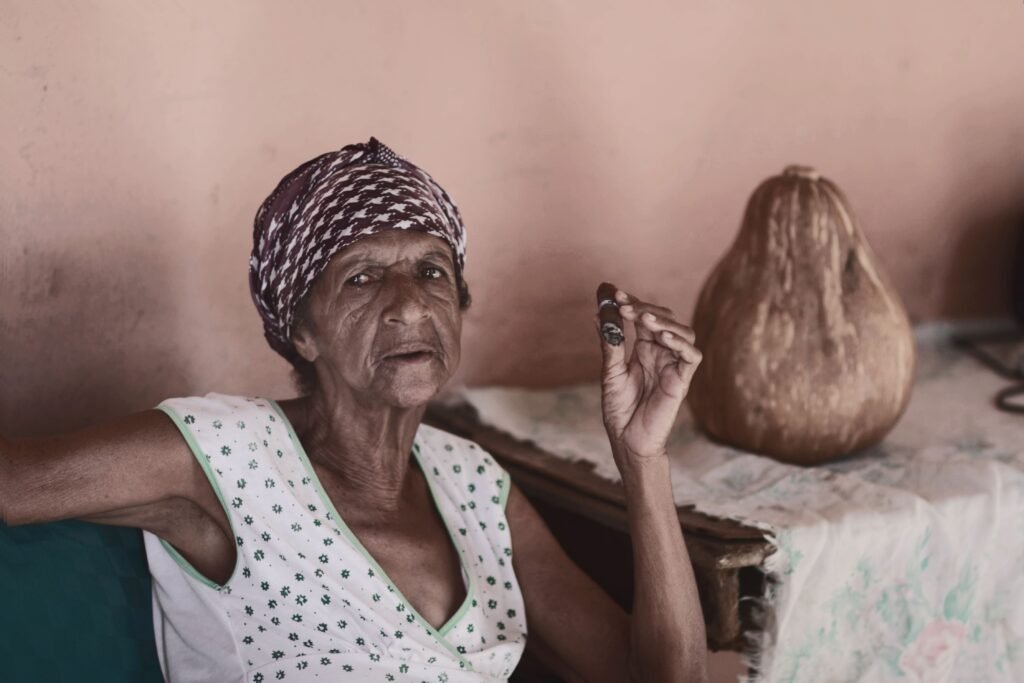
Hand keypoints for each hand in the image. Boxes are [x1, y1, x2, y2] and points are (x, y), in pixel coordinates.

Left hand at [596, 286, 701, 468]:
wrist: (627, 440)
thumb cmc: (619, 409)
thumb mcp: (610, 372)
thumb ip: (610, 344)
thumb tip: (600, 315)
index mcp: (644, 349)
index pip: (643, 317)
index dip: (632, 303)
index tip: (615, 293)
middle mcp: (661, 353)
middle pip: (663, 319)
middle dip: (644, 308)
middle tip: (625, 305)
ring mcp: (673, 365)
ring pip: (682, 332)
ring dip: (664, 321)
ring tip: (643, 318)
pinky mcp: (682, 380)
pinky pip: (691, 356)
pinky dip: (680, 343)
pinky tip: (662, 337)